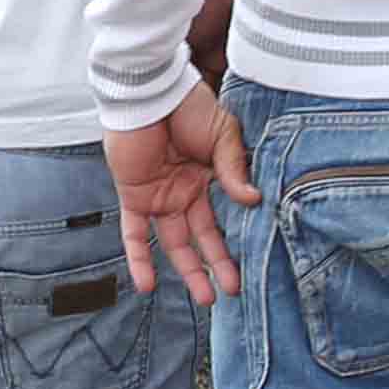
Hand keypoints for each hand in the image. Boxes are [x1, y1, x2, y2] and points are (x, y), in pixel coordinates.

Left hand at [104, 84, 252, 302]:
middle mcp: (185, 191)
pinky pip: (135, 234)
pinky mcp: (135, 195)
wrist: (152, 90)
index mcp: (210, 178)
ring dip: (189, 269)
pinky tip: (147, 285)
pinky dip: (139, 259)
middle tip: (232, 292)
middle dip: (218, 265)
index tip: (252, 266)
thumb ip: (233, 170)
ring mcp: (160, 195)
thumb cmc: (189, 105)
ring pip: (174, 242)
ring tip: (205, 298)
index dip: (236, 241)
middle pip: (202, 237)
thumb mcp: (223, 136)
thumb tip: (252, 202)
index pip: (224, 219)